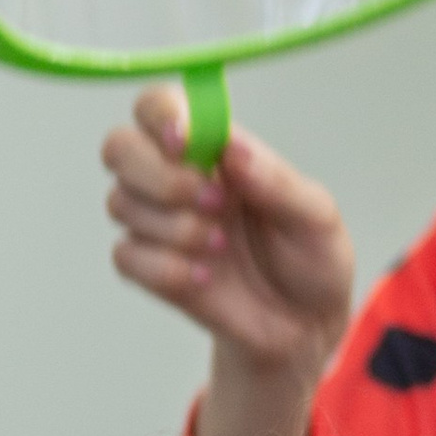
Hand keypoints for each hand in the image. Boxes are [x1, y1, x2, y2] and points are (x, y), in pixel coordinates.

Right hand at [100, 84, 354, 435]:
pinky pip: (126, 256)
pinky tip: (206, 279)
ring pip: (120, 202)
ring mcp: (159, 223)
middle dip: (157, 175)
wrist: (303, 330)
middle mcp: (178, 177)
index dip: (160, 115)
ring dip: (173, 227)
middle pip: (119, 147)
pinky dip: (165, 269)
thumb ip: (278, 182)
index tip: (185, 142)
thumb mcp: (317, 218)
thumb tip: (233, 150)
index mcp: (216, 148)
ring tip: (222, 247)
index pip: (160, 106)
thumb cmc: (312, 262)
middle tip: (214, 203)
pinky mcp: (150, 268)